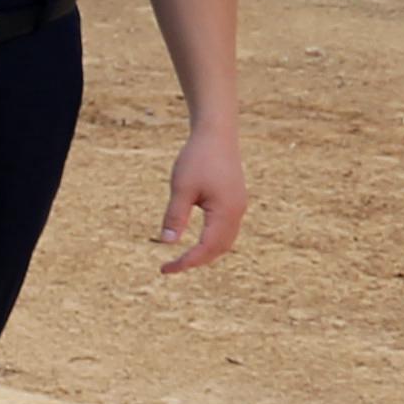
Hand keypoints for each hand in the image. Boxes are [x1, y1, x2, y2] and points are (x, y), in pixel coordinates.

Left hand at [157, 126, 249, 272]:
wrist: (216, 134)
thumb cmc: (197, 158)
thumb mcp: (181, 188)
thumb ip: (175, 216)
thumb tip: (167, 243)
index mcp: (226, 212)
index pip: (206, 248)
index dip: (186, 262)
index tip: (165, 269)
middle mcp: (237, 212)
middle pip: (219, 249)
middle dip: (197, 261)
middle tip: (171, 267)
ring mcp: (238, 206)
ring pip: (225, 241)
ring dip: (206, 253)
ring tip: (183, 259)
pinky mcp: (235, 200)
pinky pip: (226, 229)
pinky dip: (212, 241)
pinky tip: (197, 241)